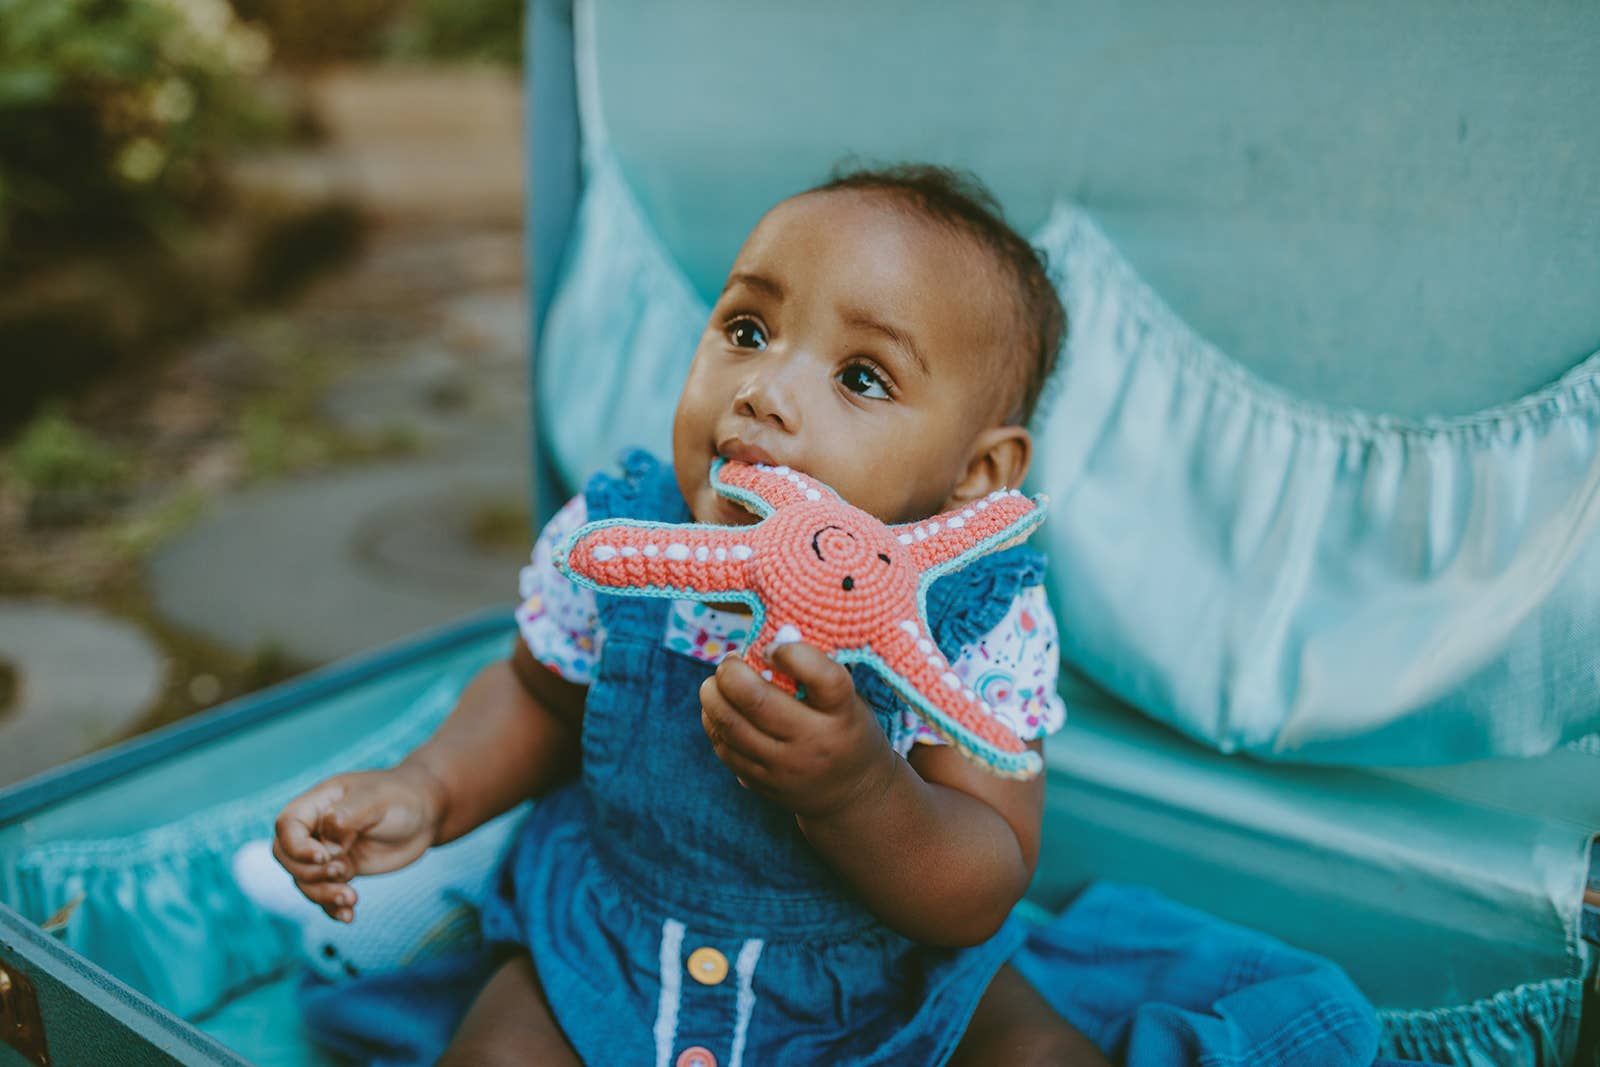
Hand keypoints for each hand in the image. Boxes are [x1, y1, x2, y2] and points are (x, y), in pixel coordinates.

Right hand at [271, 764, 444, 921]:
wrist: (427, 813)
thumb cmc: (401, 797)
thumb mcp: (376, 800)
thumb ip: (345, 818)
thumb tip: (325, 846)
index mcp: (318, 803)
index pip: (286, 826)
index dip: (297, 847)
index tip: (324, 857)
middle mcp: (317, 828)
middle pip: (287, 858)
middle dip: (310, 873)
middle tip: (343, 872)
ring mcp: (329, 851)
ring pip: (305, 881)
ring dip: (323, 895)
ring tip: (352, 899)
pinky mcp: (344, 870)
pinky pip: (325, 893)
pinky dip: (332, 908)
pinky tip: (349, 916)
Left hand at [699, 642, 896, 819]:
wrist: (854, 794)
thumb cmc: (848, 729)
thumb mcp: (849, 699)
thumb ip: (816, 672)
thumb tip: (769, 638)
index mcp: (843, 713)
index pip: (823, 678)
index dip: (793, 654)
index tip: (773, 647)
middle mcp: (814, 742)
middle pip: (758, 702)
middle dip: (731, 673)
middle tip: (729, 662)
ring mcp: (785, 768)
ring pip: (732, 726)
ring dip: (713, 696)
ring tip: (716, 682)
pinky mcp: (763, 785)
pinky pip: (725, 749)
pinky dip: (714, 723)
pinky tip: (718, 709)